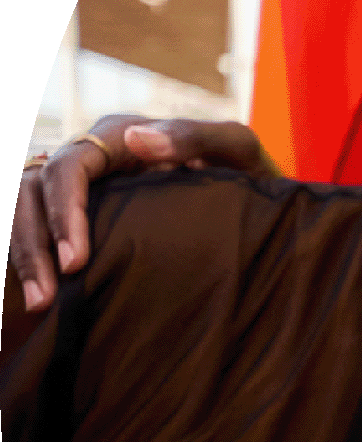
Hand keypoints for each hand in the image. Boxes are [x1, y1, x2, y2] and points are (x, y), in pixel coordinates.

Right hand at [13, 115, 274, 311]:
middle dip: (31, 243)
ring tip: (38, 305)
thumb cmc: (248, 169)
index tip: (75, 262)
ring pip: (24, 209)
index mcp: (119, 136)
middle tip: (44, 299)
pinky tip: (42, 295)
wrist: (258, 196)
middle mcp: (92, 157)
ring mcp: (83, 185)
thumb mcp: (236, 146)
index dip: (64, 212)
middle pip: (32, 190)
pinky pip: (40, 229)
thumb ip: (195, 136)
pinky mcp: (83, 213)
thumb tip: (137, 140)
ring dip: (23, 256)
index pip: (70, 168)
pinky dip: (34, 258)